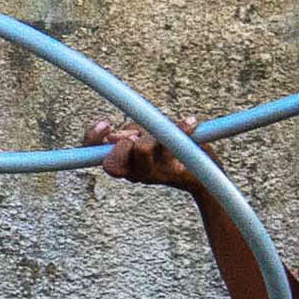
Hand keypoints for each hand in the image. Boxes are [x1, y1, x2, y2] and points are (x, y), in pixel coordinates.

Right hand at [86, 111, 205, 191]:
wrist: (206, 167)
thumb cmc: (172, 145)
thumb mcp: (147, 133)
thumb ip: (131, 132)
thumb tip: (116, 136)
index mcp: (123, 161)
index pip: (93, 153)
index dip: (91, 139)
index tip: (106, 123)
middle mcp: (134, 173)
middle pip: (112, 164)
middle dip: (123, 143)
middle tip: (139, 136)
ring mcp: (153, 175)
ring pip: (142, 149)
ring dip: (154, 132)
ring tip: (171, 129)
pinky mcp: (173, 172)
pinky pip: (172, 145)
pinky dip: (181, 129)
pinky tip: (190, 123)